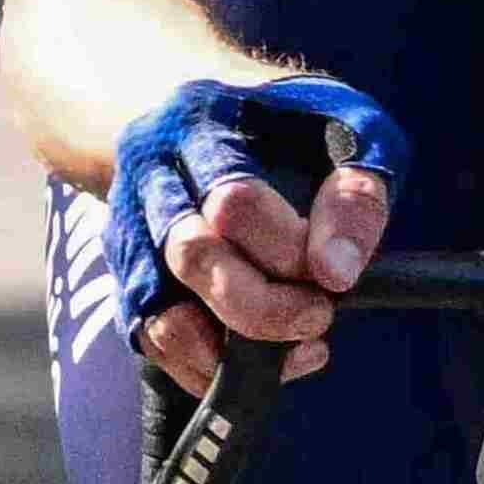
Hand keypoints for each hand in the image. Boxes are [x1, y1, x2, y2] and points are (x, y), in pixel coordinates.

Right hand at [106, 78, 403, 398]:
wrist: (198, 116)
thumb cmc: (289, 127)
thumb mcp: (343, 127)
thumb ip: (355, 189)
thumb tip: (338, 272)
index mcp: (203, 125)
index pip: (233, 202)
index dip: (291, 251)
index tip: (338, 276)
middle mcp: (152, 176)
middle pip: (191, 257)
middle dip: (264, 306)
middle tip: (318, 316)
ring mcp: (131, 231)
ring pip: (162, 313)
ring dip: (234, 349)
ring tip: (298, 348)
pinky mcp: (128, 277)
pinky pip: (153, 342)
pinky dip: (208, 367)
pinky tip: (261, 363)